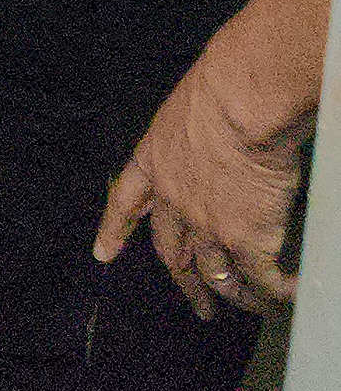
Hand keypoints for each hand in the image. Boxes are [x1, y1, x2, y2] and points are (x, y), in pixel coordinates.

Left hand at [93, 48, 301, 316]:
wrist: (241, 101)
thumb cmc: (221, 84)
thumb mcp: (189, 104)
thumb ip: (196, 130)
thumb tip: (223, 127)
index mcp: (155, 161)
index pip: (127, 200)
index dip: (116, 229)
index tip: (104, 252)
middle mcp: (175, 200)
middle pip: (171, 250)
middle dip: (182, 278)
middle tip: (196, 300)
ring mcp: (208, 225)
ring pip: (215, 273)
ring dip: (231, 294)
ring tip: (247, 306)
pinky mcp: (245, 239)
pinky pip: (259, 277)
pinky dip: (273, 291)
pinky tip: (285, 294)